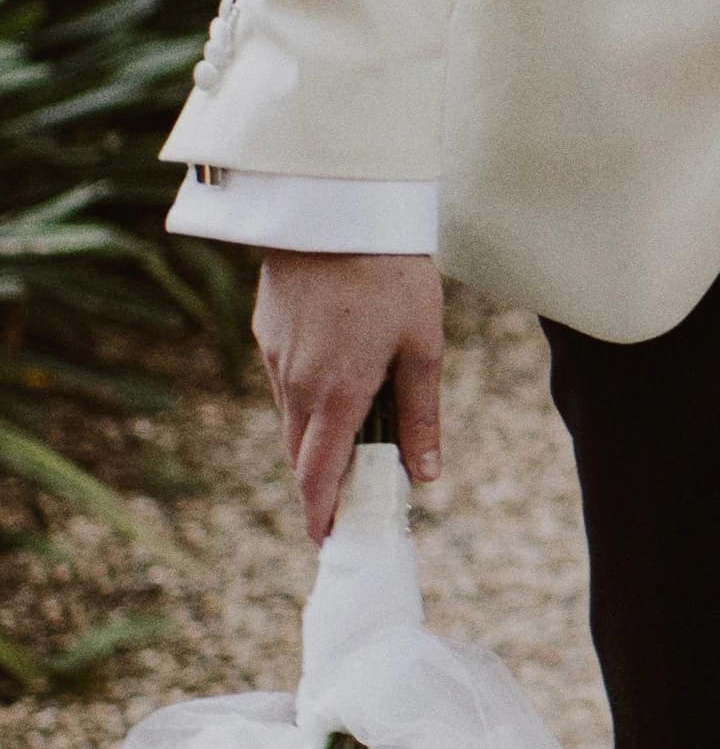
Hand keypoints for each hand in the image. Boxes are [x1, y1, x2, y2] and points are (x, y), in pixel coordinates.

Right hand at [252, 250, 444, 541]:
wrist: (336, 208)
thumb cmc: (393, 275)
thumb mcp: (423, 347)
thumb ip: (421, 414)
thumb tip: (425, 474)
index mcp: (337, 394)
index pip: (318, 474)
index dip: (320, 512)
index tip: (326, 540)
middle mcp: (296, 383)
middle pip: (299, 453)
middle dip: (317, 484)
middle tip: (341, 504)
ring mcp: (274, 357)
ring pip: (289, 418)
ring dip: (312, 440)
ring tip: (344, 450)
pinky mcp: (265, 331)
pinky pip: (282, 381)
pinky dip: (304, 399)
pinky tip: (332, 386)